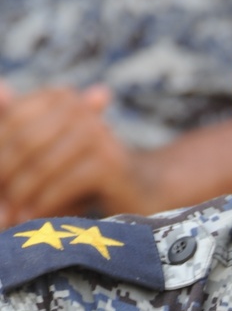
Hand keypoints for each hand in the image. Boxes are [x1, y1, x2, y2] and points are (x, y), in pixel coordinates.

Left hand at [0, 81, 151, 224]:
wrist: (140, 191)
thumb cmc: (84, 172)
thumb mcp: (48, 148)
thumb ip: (18, 128)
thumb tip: (0, 90)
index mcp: (60, 98)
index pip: (11, 120)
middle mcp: (78, 108)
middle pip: (22, 143)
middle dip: (4, 177)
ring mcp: (95, 134)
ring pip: (40, 167)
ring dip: (21, 197)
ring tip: (10, 219)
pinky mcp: (107, 164)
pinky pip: (61, 186)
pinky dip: (42, 206)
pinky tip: (33, 220)